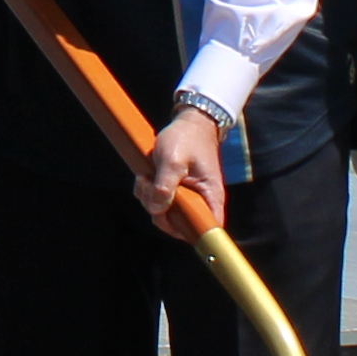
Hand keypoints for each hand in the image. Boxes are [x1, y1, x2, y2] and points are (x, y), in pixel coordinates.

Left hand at [133, 100, 230, 239]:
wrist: (189, 122)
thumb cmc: (187, 139)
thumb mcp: (173, 160)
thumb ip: (165, 187)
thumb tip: (156, 210)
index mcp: (210, 198)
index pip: (207, 229)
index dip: (190, 233)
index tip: (168, 218)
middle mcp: (201, 202)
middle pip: (178, 225)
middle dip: (158, 211)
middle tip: (149, 185)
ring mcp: (186, 197)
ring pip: (163, 213)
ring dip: (148, 198)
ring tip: (147, 175)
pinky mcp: (174, 191)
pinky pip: (157, 201)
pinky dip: (147, 191)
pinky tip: (146, 174)